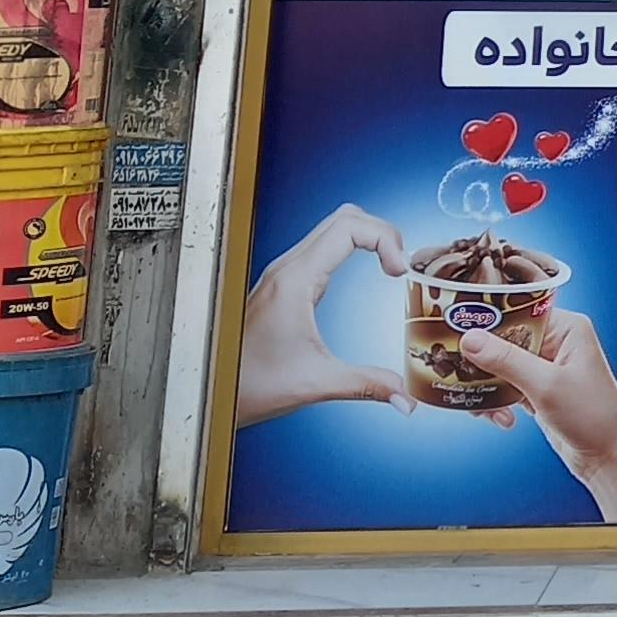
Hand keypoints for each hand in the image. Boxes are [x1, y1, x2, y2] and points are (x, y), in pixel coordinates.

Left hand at [237, 206, 410, 425]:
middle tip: (400, 264)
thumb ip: (367, 385)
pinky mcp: (285, 285)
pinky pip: (325, 248)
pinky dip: (354, 249)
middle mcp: (287, 269)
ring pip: (334, 228)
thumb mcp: (316, 383)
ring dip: (368, 237)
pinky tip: (366, 273)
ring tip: (390, 266)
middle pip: (345, 217)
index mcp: (294, 281)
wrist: (210, 395)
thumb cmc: (249, 386)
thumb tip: (405, 398)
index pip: (350, 227)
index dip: (386, 239)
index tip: (400, 271)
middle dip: (383, 232)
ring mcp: (284, 274)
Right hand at [459, 309, 616, 524]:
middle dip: (481, 361)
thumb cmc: (592, 416)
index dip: (487, 321)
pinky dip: (497, 401)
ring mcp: (545, 366)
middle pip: (504, 339)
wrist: (607, 457)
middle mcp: (556, 341)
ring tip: (484, 410)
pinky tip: (502, 419)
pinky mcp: (537, 389)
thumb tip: (471, 338)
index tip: (456, 331)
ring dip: (487, 387)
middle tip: (459, 375)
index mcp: (567, 327)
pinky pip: (505, 386)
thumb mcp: (545, 386)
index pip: (519, 311)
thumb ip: (507, 361)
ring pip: (500, 366)